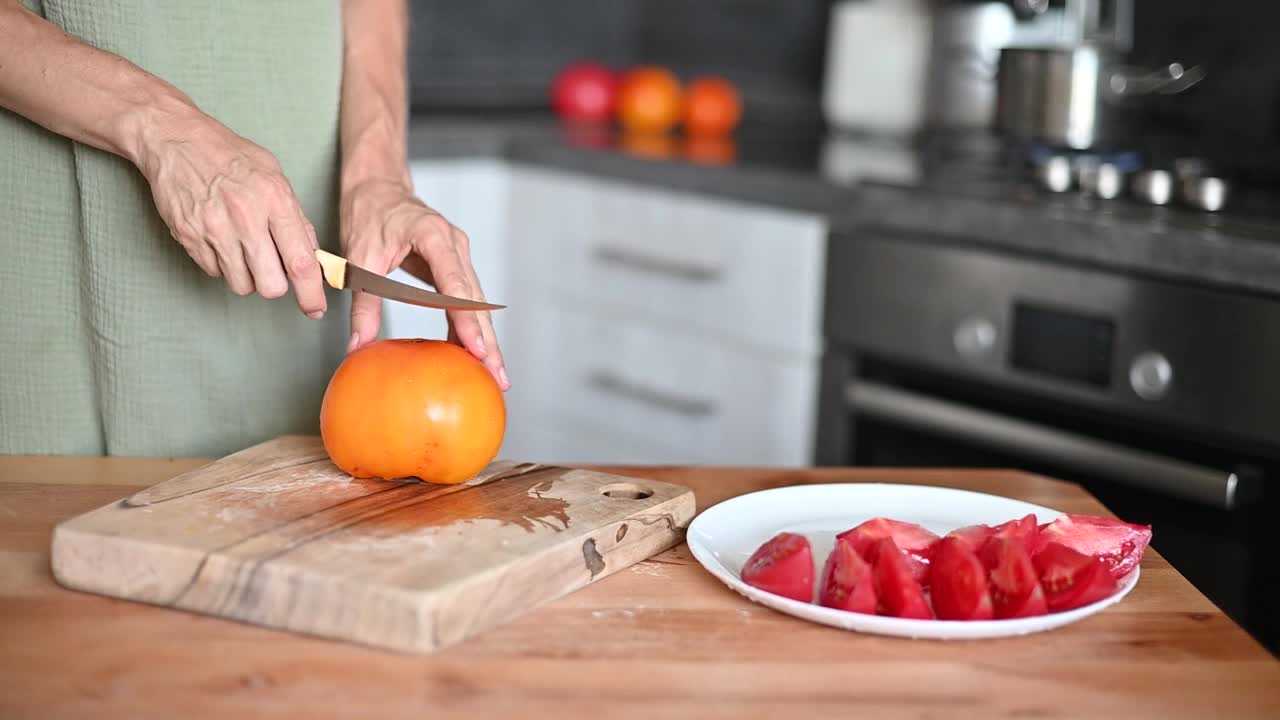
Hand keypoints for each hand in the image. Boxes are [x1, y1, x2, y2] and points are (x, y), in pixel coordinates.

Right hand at [135, 108, 327, 317]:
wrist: (176, 140)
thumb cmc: (230, 156)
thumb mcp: (275, 177)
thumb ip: (295, 218)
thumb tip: (313, 256)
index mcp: (275, 200)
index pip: (301, 262)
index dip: (312, 294)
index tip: (315, 308)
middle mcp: (246, 217)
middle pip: (271, 285)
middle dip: (275, 285)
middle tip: (272, 270)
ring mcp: (215, 229)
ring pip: (241, 285)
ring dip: (247, 277)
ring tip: (243, 250)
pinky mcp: (189, 237)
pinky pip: (214, 273)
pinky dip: (221, 266)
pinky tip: (221, 240)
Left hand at [340, 178, 508, 390]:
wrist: (379, 187)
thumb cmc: (369, 214)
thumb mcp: (359, 259)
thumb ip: (362, 303)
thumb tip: (358, 345)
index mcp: (433, 236)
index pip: (455, 285)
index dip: (468, 320)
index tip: (477, 349)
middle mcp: (455, 245)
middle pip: (476, 300)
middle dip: (488, 340)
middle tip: (498, 376)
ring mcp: (459, 255)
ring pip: (477, 304)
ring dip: (485, 339)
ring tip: (495, 375)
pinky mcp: (455, 266)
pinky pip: (466, 301)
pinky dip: (470, 327)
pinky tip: (473, 353)